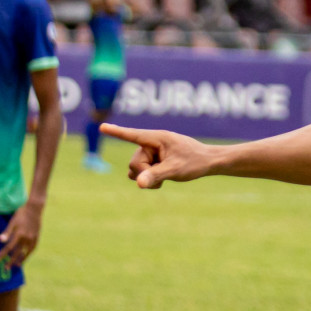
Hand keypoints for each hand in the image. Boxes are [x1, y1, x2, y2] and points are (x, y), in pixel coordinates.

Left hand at [0, 202, 43, 265]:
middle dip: (11, 261)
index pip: (9, 247)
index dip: (3, 254)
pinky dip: (28, 254)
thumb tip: (0, 240)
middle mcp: (26, 238)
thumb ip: (7, 232)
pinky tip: (26, 256)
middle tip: (6, 268)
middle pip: (17, 252)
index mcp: (19, 234)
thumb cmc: (21, 213)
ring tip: (17, 265)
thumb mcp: (12, 221)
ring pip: (26, 252)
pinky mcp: (37, 237)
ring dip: (21, 259)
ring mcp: (33, 238)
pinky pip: (32, 248)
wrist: (34, 209)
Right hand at [102, 123, 216, 188]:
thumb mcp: (175, 170)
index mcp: (156, 138)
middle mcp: (151, 144)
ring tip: (166, 174)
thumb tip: (138, 183)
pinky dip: (151, 179)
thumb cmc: (195, 161)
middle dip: (146, 173)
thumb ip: (155, 176)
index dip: (116, 132)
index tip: (102, 126)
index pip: (132, 135)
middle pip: (134, 163)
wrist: (209, 162)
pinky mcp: (153, 161)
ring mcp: (151, 153)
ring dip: (148, 177)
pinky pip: (142, 174)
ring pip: (136, 170)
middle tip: (165, 174)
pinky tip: (164, 179)